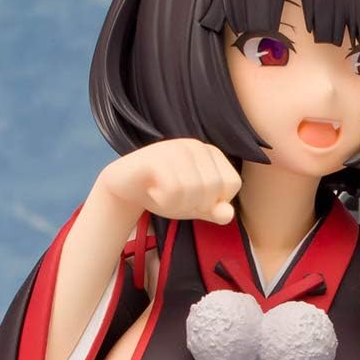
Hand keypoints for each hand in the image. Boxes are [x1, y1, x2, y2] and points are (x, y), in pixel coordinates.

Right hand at [97, 139, 239, 225]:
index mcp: (212, 154)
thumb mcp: (195, 206)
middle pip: (214, 189)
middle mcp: (197, 145)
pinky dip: (163, 201)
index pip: (233, 184)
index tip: (194, 196)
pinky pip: (173, 191)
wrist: (126, 188)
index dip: (214, 200)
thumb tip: (227, 214)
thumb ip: (215, 211)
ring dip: (177, 204)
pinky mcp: (157, 156)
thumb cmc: (165, 194)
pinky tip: (153, 190)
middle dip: (194, 204)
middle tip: (175, 195)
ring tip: (163, 192)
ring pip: (194, 191)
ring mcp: (176, 148)